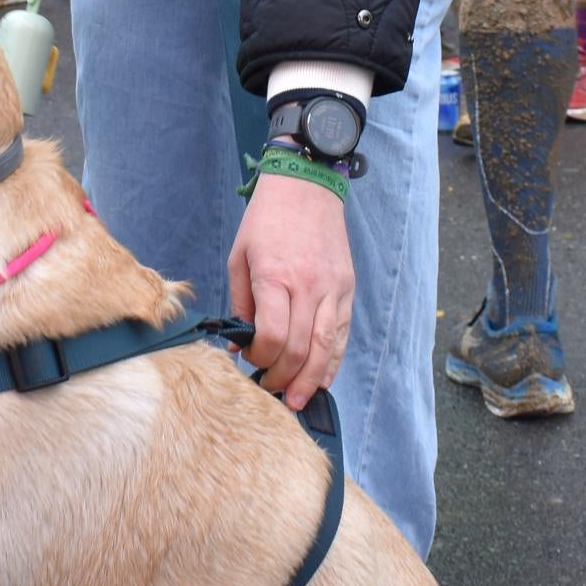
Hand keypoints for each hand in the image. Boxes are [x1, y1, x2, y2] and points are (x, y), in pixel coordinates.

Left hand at [227, 172, 355, 410]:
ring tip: (297, 400)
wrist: (307, 186)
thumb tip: (238, 344)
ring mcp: (332, 288)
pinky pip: (342, 333)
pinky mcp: (346, 288)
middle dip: (283, 377)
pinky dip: (333, 360)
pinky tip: (321, 378)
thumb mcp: (240, 258)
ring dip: (311, 379)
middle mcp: (308, 286)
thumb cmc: (266, 220)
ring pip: (326, 347)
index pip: (273, 336)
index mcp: (275, 277)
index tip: (249, 360)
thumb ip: (241, 304)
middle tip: (270, 390)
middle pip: (301, 348)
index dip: (261, 359)